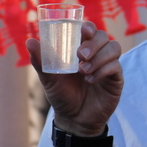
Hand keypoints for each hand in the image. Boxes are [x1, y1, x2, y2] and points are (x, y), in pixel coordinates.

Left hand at [26, 21, 122, 136]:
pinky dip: (103, 70)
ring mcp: (108, 66)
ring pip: (113, 48)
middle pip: (103, 37)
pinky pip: (116, 67)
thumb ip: (41, 61)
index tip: (84, 30)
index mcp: (81, 49)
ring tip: (83, 71)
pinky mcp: (115, 80)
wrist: (73, 120)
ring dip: (99, 57)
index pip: (90, 30)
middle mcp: (97, 55)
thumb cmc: (62, 96)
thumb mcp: (48, 78)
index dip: (89, 26)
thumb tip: (30, 41)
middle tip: (80, 56)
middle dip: (93, 44)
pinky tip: (90, 80)